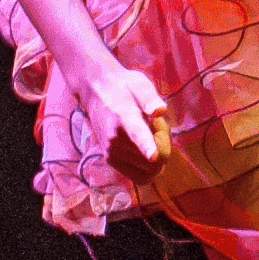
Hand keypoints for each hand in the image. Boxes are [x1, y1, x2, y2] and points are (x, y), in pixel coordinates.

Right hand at [66, 49, 171, 170]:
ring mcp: (111, 152)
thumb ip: (150, 97)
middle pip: (155, 160)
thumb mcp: (139, 83)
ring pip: (149, 170)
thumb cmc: (123, 87)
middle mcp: (115, 139)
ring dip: (157, 159)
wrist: (94, 91)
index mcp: (125, 117)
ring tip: (150, 138)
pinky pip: (140, 176)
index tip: (153, 155)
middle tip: (159, 130)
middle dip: (164, 148)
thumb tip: (160, 110)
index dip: (147, 146)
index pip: (137, 134)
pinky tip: (143, 148)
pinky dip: (147, 166)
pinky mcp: (110, 160)